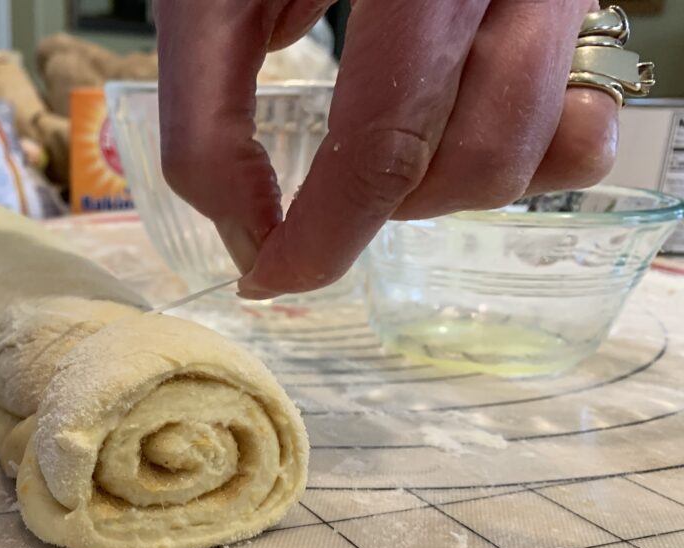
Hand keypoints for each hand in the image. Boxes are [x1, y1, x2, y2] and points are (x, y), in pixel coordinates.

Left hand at [156, 0, 618, 296]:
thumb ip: (209, 118)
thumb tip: (247, 239)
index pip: (384, 139)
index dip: (323, 234)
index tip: (269, 276)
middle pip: (474, 157)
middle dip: (382, 209)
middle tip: (324, 189)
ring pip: (540, 149)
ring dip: (445, 188)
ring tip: (381, 149)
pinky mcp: (572, 3)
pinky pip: (584, 123)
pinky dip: (522, 158)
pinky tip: (452, 134)